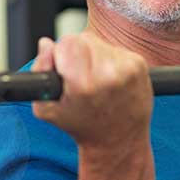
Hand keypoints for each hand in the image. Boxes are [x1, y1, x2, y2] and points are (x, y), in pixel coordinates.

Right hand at [30, 33, 153, 152]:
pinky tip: (109, 80)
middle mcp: (108, 74)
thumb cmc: (82, 126)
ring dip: (93, 56)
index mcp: (83, 84)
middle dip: (76, 53)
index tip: (63, 69)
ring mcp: (127, 68)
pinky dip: (109, 60)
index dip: (59, 54)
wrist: (119, 140)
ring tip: (95, 81)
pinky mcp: (139, 65)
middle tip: (79, 77)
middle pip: (82, 38)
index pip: (66, 42)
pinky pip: (115, 49)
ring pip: (99, 42)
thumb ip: (39, 72)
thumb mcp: (48, 108)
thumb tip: (45, 44)